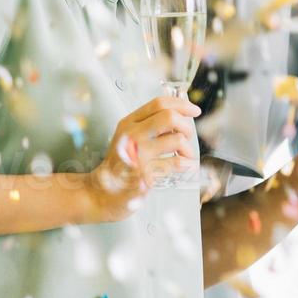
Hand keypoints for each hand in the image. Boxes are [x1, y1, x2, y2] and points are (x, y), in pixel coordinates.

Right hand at [88, 95, 200, 220]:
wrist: (103, 193)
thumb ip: (151, 124)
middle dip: (186, 125)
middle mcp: (131, 135)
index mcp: (129, 123)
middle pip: (169, 117)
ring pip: (177, 139)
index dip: (181, 104)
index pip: (159, 104)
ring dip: (188, 149)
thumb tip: (182, 111)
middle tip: (187, 136)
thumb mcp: (131, 138)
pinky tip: (187, 166)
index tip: (195, 111)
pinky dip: (187, 164)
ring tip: (186, 156)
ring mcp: (137, 154)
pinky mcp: (144, 174)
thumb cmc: (123, 164)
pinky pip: (175, 163)